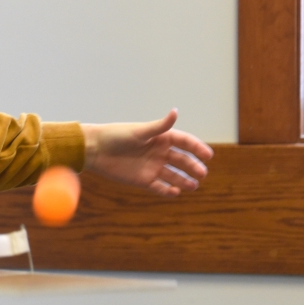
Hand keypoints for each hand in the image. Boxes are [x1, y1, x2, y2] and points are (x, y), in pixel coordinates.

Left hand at [81, 109, 213, 196]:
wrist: (95, 150)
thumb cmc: (116, 136)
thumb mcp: (139, 132)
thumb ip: (159, 126)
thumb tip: (176, 111)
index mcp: (160, 138)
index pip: (184, 142)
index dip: (197, 148)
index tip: (208, 156)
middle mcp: (159, 152)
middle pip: (182, 160)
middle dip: (193, 167)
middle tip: (202, 173)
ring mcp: (152, 167)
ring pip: (173, 175)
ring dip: (184, 181)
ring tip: (193, 186)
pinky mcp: (143, 180)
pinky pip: (159, 187)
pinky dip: (168, 190)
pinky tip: (175, 192)